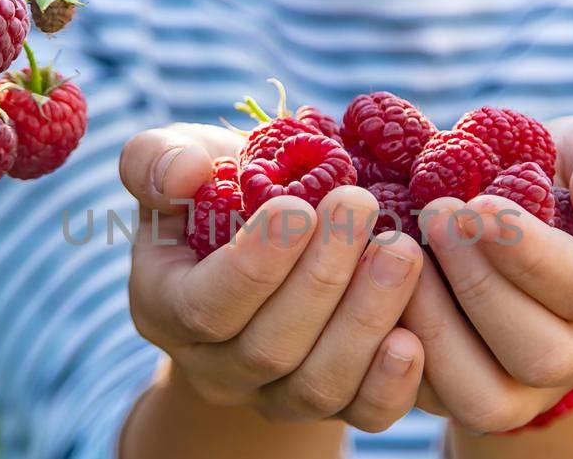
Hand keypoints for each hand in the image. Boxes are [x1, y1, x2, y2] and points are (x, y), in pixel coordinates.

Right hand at [120, 123, 427, 431]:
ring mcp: (274, 395)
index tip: (296, 206)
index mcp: (165, 308)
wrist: (270, 242)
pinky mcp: (333, 407)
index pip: (204, 306)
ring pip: (316, 385)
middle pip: (268, 349)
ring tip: (401, 251)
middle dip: (321, 278)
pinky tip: (414, 336)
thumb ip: (158, 159)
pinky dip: (391, 383)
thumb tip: (183, 172)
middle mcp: (215, 367)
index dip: (252, 265)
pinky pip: (362, 414)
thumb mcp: (182, 162)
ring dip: (363, 320)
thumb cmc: (221, 189)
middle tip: (361, 206)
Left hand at [403, 115, 572, 433]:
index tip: (477, 205)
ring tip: (400, 255)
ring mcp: (537, 387)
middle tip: (434, 215)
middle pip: (543, 355)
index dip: (530, 254)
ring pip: (489, 400)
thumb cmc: (560, 171)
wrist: (514, 215)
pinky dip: (401, 353)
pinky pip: (439, 404)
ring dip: (436, 328)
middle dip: (479, 286)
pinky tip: (379, 291)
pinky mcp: (477, 397)